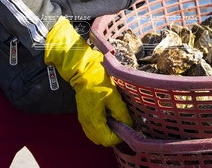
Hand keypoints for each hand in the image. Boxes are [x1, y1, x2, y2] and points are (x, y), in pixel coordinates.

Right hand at [43, 17, 132, 145]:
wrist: (83, 71)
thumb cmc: (98, 81)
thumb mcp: (114, 96)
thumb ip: (121, 113)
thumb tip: (129, 124)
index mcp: (94, 120)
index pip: (108, 140)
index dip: (119, 136)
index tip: (127, 127)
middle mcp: (87, 123)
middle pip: (102, 141)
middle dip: (113, 136)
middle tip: (122, 124)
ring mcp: (83, 120)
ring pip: (96, 136)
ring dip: (107, 132)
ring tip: (115, 120)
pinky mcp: (83, 115)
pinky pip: (92, 129)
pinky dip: (100, 128)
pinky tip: (107, 118)